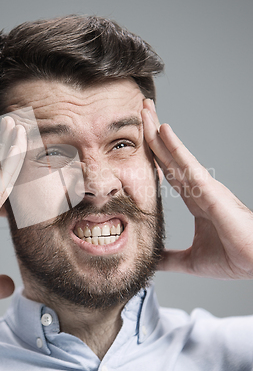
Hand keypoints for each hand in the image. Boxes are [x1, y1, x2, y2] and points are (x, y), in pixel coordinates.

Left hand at [142, 99, 252, 278]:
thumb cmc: (233, 258)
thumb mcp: (191, 260)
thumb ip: (170, 259)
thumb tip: (151, 261)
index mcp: (194, 200)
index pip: (167, 171)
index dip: (153, 154)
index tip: (137, 140)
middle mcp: (198, 187)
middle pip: (168, 156)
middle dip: (151, 134)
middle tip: (138, 110)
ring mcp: (204, 185)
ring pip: (174, 154)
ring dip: (157, 131)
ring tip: (144, 110)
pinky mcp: (210, 189)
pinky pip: (188, 164)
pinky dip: (174, 146)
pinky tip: (162, 130)